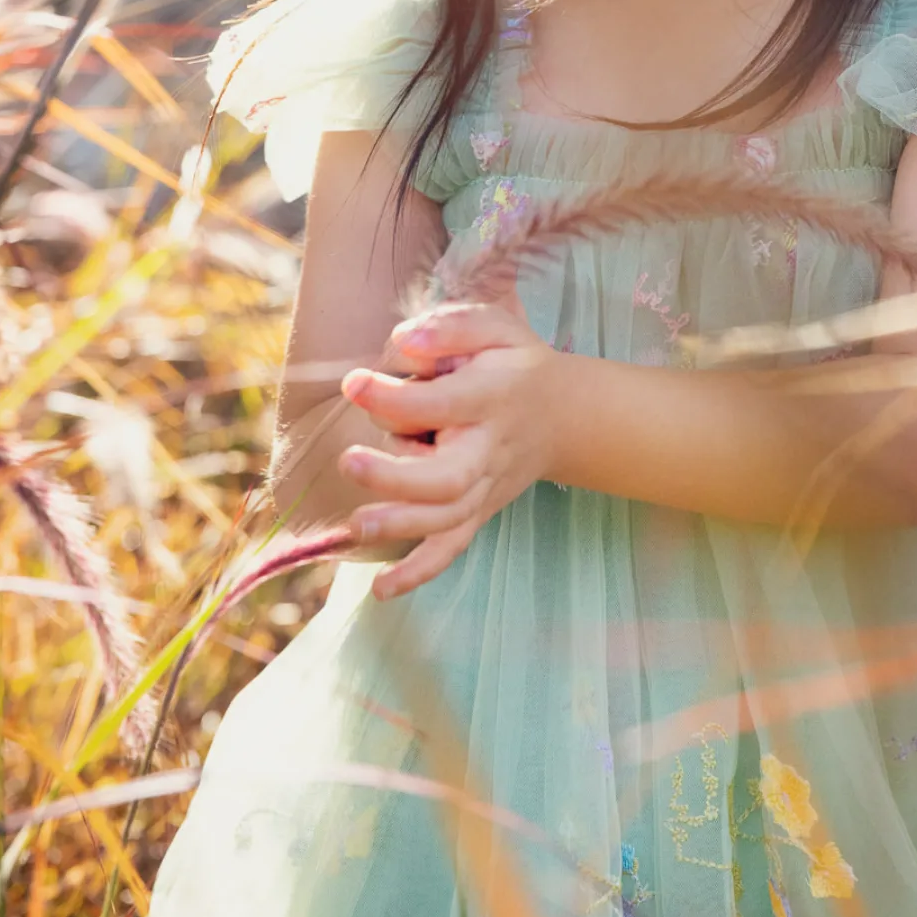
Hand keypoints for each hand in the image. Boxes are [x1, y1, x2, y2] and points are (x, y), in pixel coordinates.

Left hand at [338, 302, 565, 598]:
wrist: (564, 416)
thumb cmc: (515, 364)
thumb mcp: (496, 327)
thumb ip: (452, 326)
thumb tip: (403, 342)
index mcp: (491, 397)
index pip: (440, 403)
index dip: (393, 396)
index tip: (355, 381)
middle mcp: (488, 449)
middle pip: (447, 478)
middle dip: (397, 477)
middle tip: (351, 461)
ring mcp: (484, 487)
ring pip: (446, 518)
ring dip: (402, 524)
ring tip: (356, 525)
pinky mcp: (477, 511)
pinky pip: (451, 548)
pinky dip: (419, 572)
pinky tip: (381, 590)